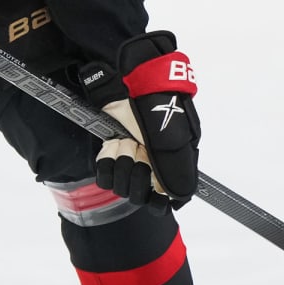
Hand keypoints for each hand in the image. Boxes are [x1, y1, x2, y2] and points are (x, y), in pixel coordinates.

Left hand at [78, 31, 200, 207]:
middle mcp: (149, 166)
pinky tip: (114, 144)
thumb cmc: (160, 105)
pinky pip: (103, 176)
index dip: (156, 197)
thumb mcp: (178, 137)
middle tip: (141, 149)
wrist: (134, 83)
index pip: (162, 201)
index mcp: (170, 165)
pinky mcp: (109, 154)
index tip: (154, 185)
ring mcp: (128, 160)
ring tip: (127, 140)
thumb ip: (179, 170)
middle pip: (138, 195)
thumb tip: (179, 197)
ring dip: (122, 162)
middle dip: (137, 172)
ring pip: (119, 187)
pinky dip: (106, 161)